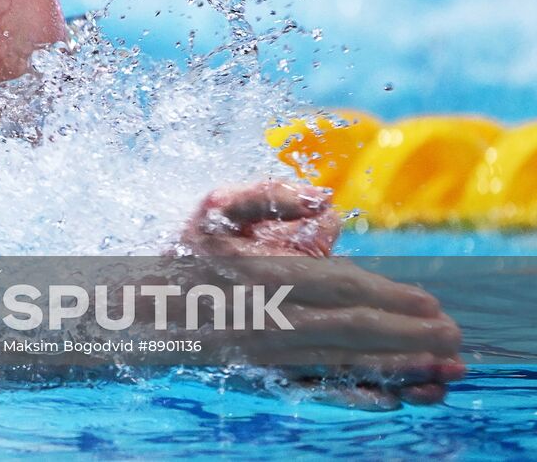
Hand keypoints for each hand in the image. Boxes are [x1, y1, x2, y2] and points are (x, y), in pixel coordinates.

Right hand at [179, 180, 463, 408]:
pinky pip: (316, 389)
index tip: (431, 302)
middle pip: (353, 328)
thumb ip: (269, 195)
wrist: (139, 309)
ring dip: (399, 369)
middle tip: (454, 340)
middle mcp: (266, 317)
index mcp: (260, 273)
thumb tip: (328, 201)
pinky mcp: (260, 376)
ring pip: (343, 362)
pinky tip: (392, 399)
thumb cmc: (182, 253)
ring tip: (442, 374)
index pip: (341, 285)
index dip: (391, 294)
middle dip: (410, 336)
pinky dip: (357, 396)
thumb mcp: (215, 208)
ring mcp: (264, 353)